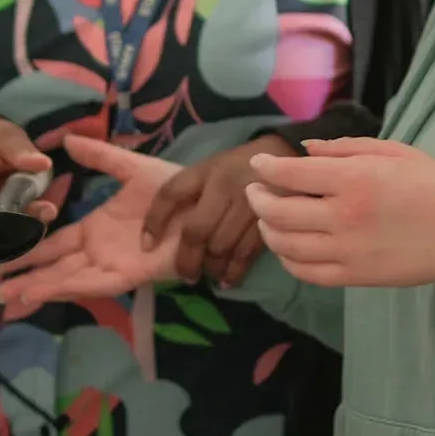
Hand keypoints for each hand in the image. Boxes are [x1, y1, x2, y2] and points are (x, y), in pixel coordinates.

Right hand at [0, 136, 181, 304]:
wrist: (206, 201)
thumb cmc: (174, 189)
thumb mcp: (130, 167)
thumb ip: (100, 156)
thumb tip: (68, 140)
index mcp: (95, 229)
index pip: (55, 244)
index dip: (30, 251)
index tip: (3, 257)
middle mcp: (99, 251)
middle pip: (55, 268)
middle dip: (27, 279)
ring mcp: (113, 264)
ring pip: (69, 279)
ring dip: (41, 288)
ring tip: (11, 298)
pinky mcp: (131, 275)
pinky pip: (95, 283)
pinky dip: (70, 287)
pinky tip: (47, 289)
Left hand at [142, 134, 293, 286]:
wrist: (287, 156)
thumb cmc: (240, 167)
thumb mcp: (212, 169)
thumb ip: (193, 192)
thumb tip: (168, 232)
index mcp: (205, 170)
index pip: (170, 193)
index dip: (154, 221)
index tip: (147, 246)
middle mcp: (224, 186)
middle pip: (196, 230)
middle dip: (187, 259)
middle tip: (186, 274)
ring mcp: (248, 203)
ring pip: (220, 247)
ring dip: (211, 268)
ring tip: (207, 274)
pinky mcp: (269, 220)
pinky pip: (246, 254)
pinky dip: (234, 272)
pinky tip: (227, 279)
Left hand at [243, 138, 434, 288]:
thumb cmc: (433, 186)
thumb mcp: (393, 152)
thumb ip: (344, 148)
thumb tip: (304, 149)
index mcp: (353, 180)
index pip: (290, 175)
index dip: (266, 168)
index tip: (257, 164)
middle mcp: (343, 217)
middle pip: (279, 212)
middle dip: (258, 200)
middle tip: (255, 191)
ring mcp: (346, 251)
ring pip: (286, 245)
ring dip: (267, 230)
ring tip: (266, 219)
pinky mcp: (354, 277)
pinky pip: (307, 272)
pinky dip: (287, 260)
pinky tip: (286, 247)